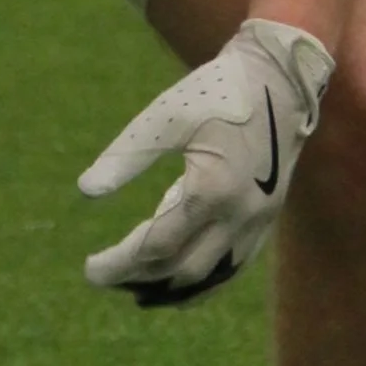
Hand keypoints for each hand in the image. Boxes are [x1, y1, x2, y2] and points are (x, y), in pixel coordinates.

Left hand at [79, 19, 335, 307]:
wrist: (279, 77)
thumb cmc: (217, 90)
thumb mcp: (166, 116)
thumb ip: (127, 156)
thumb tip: (86, 191)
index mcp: (212, 190)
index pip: (157, 246)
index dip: (120, 263)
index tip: (90, 269)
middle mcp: (240, 214)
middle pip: (183, 270)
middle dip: (141, 279)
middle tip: (105, 276)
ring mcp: (259, 220)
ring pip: (213, 277)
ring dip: (173, 288)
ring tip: (136, 288)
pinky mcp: (267, 217)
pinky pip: (233, 265)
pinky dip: (204, 280)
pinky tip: (177, 278)